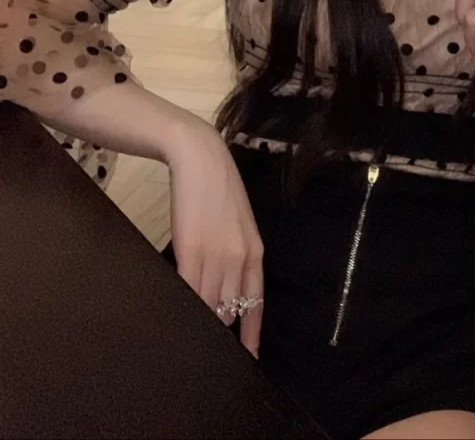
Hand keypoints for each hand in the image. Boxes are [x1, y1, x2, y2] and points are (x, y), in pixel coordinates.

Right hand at [167, 124, 263, 356]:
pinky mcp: (192, 251)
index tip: (250, 356)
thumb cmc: (217, 190)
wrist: (201, 159)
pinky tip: (176, 313)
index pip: (256, 303)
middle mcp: (241, 259)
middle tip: (206, 344)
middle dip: (219, 328)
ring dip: (199, 318)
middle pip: (230, 310)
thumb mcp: (237, 225)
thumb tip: (225, 287)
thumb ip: (236, 256)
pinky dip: (184, 306)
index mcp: (256, 253)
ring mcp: (216, 256)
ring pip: (209, 305)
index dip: (251, 332)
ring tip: (187, 331)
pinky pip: (190, 291)